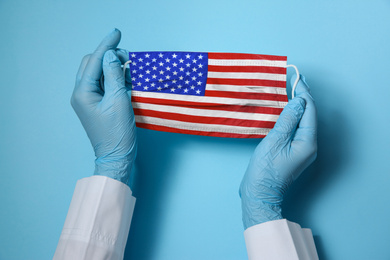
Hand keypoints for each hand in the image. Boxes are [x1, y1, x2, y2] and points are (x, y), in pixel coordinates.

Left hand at [71, 29, 136, 184]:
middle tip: (127, 55)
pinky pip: (103, 84)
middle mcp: (82, 94)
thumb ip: (114, 75)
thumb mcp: (118, 100)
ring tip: (128, 66)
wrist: (116, 156)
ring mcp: (88, 99)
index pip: (94, 61)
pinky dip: (114, 78)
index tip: (117, 33)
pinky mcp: (97, 104)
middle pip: (92, 64)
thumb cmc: (117, 133)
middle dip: (109, 56)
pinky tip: (125, 78)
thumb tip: (111, 54)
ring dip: (112, 66)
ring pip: (98, 73)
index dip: (106, 46)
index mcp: (83, 92)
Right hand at [239, 75, 316, 228]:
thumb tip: (298, 101)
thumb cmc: (265, 170)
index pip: (309, 111)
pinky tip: (285, 110)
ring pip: (303, 121)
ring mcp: (302, 149)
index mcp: (307, 142)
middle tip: (296, 79)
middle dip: (303, 97)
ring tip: (291, 90)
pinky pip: (296, 129)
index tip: (297, 77)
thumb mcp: (275, 141)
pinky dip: (292, 116)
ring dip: (297, 105)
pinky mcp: (293, 151)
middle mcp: (309, 145)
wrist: (260, 192)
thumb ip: (287, 120)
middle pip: (309, 115)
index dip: (304, 93)